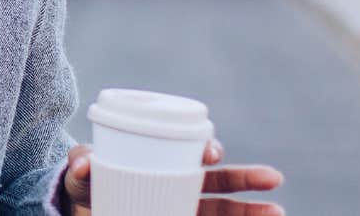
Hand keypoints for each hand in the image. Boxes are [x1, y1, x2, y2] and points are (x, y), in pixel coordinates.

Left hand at [60, 139, 283, 215]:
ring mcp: (183, 209)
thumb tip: (83, 163)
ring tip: (279, 213)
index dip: (208, 149)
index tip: (211, 154)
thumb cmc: (87, 186)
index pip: (193, 152)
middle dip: (248, 178)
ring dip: (252, 210)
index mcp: (163, 162)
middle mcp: (180, 186)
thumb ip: (80, 166)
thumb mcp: (82, 174)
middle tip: (272, 178)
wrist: (85, 211)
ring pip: (225, 210)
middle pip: (221, 181)